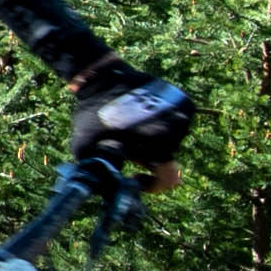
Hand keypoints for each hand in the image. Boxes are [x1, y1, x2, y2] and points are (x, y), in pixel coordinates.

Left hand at [68, 61, 192, 174]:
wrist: (101, 76)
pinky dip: (164, 123)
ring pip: (173, 139)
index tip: (136, 174)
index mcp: (159, 145)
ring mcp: (183, 113)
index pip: (167, 178)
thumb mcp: (86, 150)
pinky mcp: (184, 100)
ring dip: (156, 137)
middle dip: (149, 156)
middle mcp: (177, 129)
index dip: (152, 184)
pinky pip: (178, 122)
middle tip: (128, 142)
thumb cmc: (92, 115)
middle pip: (167, 157)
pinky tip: (144, 116)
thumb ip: (101, 177)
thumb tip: (115, 194)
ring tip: (133, 127)